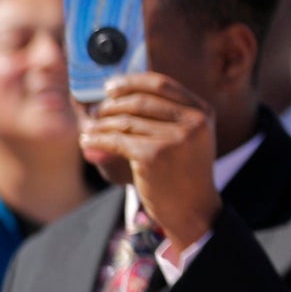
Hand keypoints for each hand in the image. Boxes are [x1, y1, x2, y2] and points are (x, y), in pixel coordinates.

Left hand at [77, 72, 220, 253]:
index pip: (161, 83)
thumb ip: (163, 115)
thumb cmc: (183, 173)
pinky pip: (116, 140)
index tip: (110, 87)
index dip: (131, 81)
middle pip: (140, 100)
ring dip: (101, 124)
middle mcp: (193, 122)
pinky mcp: (154, 155)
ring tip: (90, 129)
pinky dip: (97, 140)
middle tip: (97, 111)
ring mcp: (176, 138)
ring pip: (125, 121)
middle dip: (111, 104)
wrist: (193, 210)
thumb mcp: (186, 138)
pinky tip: (88, 142)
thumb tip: (115, 92)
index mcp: (202, 112)